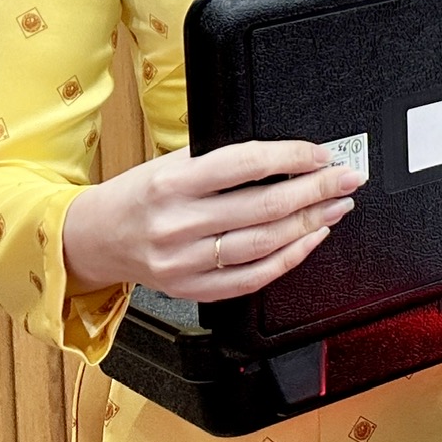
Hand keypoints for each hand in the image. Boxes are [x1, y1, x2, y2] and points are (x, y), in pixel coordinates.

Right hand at [62, 141, 361, 302]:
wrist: (93, 238)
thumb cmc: (140, 195)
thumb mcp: (170, 163)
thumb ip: (220, 160)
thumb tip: (288, 154)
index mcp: (171, 183)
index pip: (245, 163)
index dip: (292, 157)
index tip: (323, 153)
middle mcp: (177, 223)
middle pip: (263, 207)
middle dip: (317, 190)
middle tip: (348, 178)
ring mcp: (183, 261)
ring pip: (263, 244)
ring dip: (311, 223)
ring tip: (338, 206)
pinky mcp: (190, 289)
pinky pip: (251, 278)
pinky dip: (289, 259)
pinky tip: (311, 239)